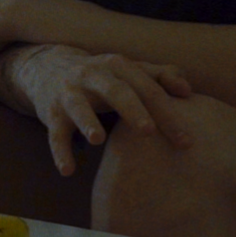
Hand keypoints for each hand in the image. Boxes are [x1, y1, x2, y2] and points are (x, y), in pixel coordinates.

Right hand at [0, 44, 194, 175]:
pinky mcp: (52, 112)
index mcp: (117, 66)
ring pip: (78, 106)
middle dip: (132, 110)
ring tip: (97, 139)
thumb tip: (188, 90)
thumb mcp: (127, 71)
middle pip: (116, 91)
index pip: (147, 88)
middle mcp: (92, 75)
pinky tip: (67, 170)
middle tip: (149, 131)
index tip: (187, 141)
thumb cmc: (101, 77)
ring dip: (87, 121)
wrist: (47, 68)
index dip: (167, 113)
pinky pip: (55, 133)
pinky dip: (59, 151)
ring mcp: (69, 93)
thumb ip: (159, 76)